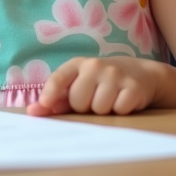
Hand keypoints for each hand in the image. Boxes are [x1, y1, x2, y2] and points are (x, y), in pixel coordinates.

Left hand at [28, 57, 163, 115]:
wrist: (142, 73)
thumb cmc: (102, 82)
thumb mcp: (81, 84)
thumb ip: (58, 99)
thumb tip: (32, 112)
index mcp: (79, 64)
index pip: (59, 77)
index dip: (50, 93)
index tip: (44, 105)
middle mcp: (96, 65)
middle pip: (78, 101)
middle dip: (85, 107)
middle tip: (94, 99)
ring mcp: (116, 74)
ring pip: (99, 109)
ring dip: (104, 111)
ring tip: (110, 99)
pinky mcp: (133, 87)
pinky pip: (119, 111)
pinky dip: (120, 111)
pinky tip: (124, 101)